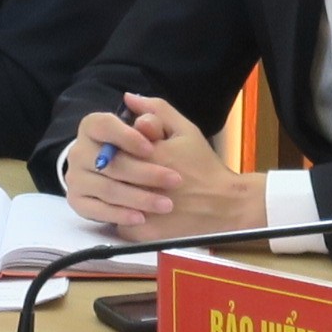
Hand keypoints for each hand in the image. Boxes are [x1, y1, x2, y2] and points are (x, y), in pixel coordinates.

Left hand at [62, 92, 258, 238]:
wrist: (223, 205)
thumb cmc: (203, 165)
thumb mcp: (185, 129)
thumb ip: (156, 110)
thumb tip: (127, 97)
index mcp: (148, 155)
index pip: (112, 146)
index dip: (119, 146)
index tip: (133, 151)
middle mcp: (139, 183)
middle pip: (108, 173)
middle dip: (114, 169)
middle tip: (124, 170)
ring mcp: (138, 211)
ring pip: (107, 199)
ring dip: (111, 192)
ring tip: (125, 188)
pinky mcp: (141, 233)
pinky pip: (117, 223)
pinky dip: (120, 216)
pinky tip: (133, 210)